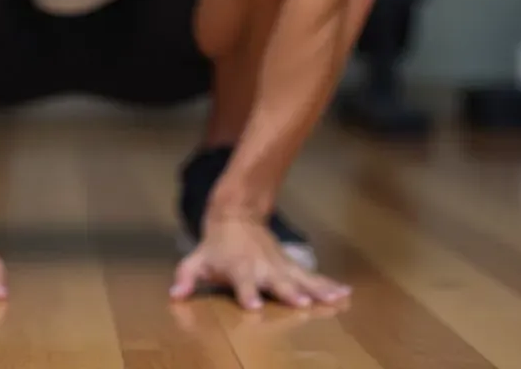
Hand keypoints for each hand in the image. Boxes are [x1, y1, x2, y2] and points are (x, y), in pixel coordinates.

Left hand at [169, 217, 350, 309]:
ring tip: (335, 299)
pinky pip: (312, 276)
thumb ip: (186, 276)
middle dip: (288, 292)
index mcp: (240, 268)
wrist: (236, 215)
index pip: (242, 282)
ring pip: (300, 278)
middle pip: (277, 281)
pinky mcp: (291, 265)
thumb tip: (174, 294)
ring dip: (317, 289)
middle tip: (302, 303)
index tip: (252, 305)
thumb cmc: (216, 246)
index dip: (246, 293)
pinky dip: (328, 283)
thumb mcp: (197, 258)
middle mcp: (263, 268)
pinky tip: (345, 292)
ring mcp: (279, 266)